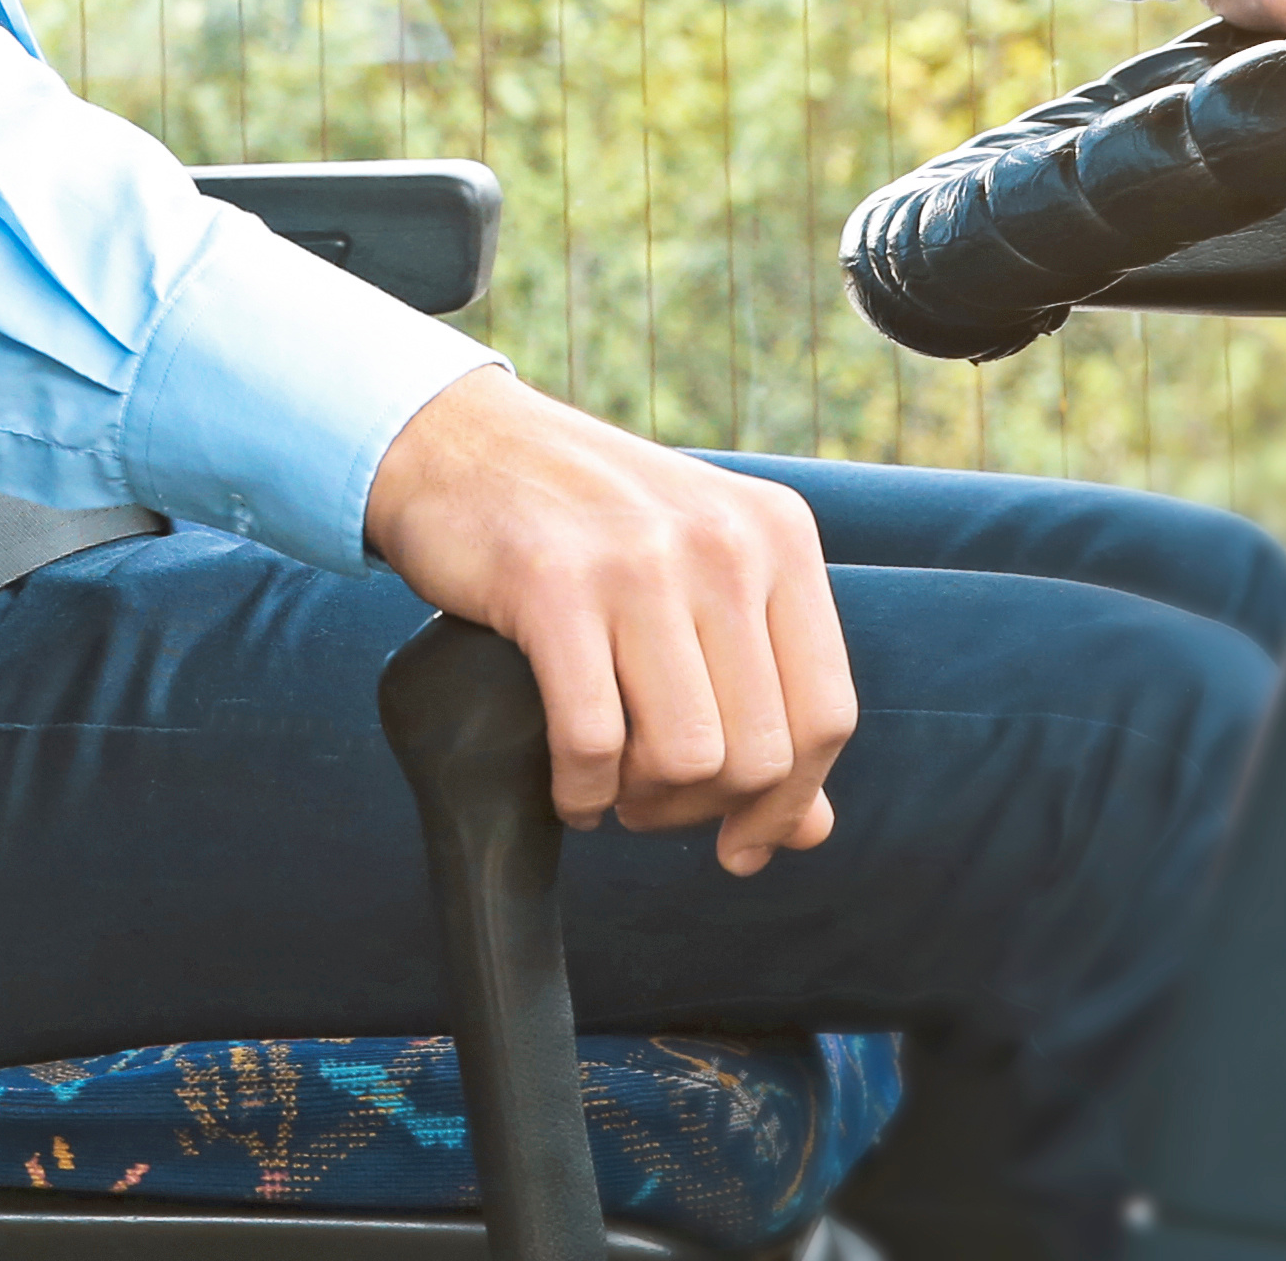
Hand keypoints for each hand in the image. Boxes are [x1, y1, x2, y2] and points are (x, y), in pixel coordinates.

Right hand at [361, 369, 851, 874]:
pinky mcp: (551, 585)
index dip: (790, 804)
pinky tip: (567, 785)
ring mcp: (639, 561)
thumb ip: (764, 695)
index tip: (744, 844)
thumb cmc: (587, 524)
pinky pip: (593, 741)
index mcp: (778, 536)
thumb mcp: (698, 582)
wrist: (460, 441)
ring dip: (644, 803)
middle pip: (761, 752)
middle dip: (705, 810)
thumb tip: (810, 831)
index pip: (825, 715)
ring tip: (612, 790)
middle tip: (652, 807)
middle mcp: (723, 543)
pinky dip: (580, 791)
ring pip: (687, 757)